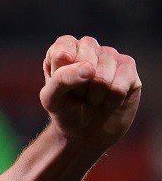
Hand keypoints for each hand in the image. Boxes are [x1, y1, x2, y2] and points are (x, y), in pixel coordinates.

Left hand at [40, 35, 140, 156]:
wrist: (85, 133)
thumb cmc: (65, 111)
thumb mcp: (51, 99)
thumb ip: (60, 80)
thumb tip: (89, 68)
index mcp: (65, 48)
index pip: (63, 51)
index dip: (61, 74)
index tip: (60, 87)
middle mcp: (89, 47)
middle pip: (85, 63)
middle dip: (79, 88)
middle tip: (78, 95)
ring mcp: (111, 56)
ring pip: (102, 78)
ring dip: (95, 97)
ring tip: (93, 99)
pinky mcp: (129, 69)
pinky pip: (118, 87)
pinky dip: (110, 102)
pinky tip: (108, 101)